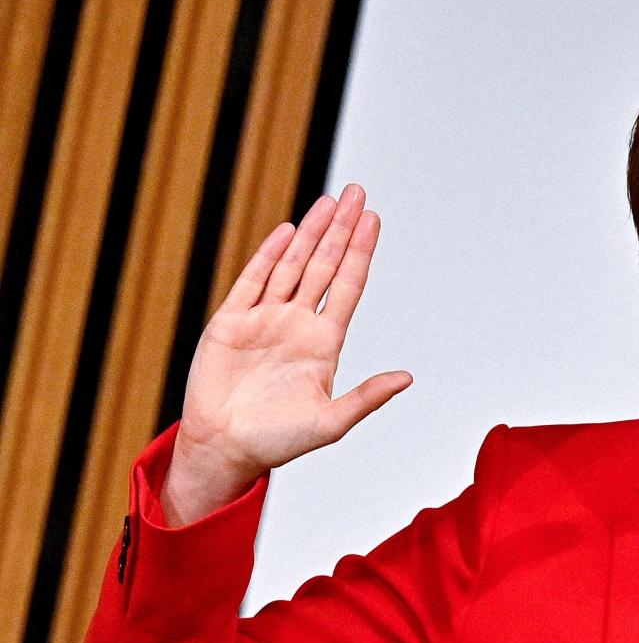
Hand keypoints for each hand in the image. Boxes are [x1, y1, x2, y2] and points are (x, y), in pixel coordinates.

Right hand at [172, 184, 411, 490]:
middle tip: (357, 193)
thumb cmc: (280, 441)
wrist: (226, 449)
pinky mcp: (232, 322)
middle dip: (341, 229)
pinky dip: (269, 255)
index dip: (361, 252)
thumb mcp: (331, 422)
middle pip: (324, 265)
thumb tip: (407, 377)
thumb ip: (367, 397)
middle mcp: (297, 323)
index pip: (348, 286)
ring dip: (310, 233)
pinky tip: (288, 231)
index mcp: (324, 343)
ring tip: (330, 201)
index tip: (374, 220)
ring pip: (292, 265)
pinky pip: (253, 281)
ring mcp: (264, 319)